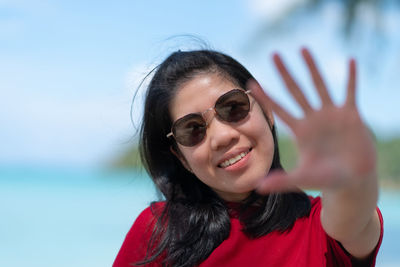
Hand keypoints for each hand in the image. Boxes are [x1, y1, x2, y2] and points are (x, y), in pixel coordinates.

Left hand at [248, 48, 376, 192]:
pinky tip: (350, 61)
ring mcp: (332, 115)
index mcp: (300, 130)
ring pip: (319, 85)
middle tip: (274, 54)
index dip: (265, 97)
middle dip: (284, 73)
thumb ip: (281, 181)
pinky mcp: (351, 115)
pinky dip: (351, 78)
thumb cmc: (326, 179)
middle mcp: (313, 118)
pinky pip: (350, 92)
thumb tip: (257, 188)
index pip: (278, 109)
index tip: (250, 84)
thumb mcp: (302, 179)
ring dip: (312, 67)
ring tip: (303, 48)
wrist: (351, 180)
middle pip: (295, 90)